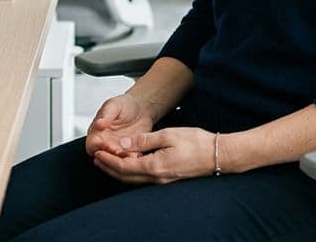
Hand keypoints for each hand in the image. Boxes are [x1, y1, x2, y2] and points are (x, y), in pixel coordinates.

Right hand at [85, 93, 154, 157]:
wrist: (141, 108)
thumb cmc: (124, 105)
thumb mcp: (114, 105)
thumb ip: (106, 115)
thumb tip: (98, 123)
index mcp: (97, 132)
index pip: (92, 146)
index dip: (98, 147)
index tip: (108, 145)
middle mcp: (106, 143)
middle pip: (103, 157)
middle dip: (112, 156)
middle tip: (120, 151)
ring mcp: (118, 149)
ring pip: (117, 161)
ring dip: (123, 160)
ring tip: (131, 154)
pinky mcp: (130, 152)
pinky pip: (130, 160)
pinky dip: (134, 159)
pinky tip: (139, 154)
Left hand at [92, 127, 216, 184]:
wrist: (218, 155)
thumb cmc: (196, 143)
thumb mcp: (168, 135)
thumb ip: (144, 140)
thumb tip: (124, 143)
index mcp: (154, 166)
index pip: (124, 166)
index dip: (108, 160)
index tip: (98, 153)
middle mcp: (157, 177)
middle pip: (126, 176)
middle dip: (109, 168)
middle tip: (97, 159)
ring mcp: (163, 180)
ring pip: (134, 179)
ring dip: (119, 171)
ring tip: (108, 162)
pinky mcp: (168, 178)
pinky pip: (144, 178)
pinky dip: (131, 172)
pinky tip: (130, 164)